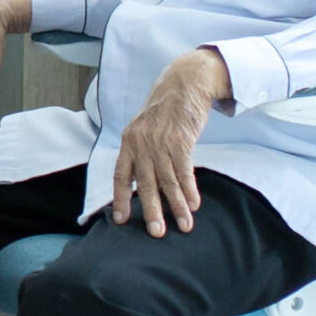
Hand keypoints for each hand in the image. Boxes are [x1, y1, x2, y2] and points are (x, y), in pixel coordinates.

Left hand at [110, 46, 230, 237]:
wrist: (184, 83)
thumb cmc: (164, 110)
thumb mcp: (143, 128)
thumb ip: (140, 152)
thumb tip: (139, 181)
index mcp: (128, 142)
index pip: (121, 176)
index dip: (120, 199)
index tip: (121, 220)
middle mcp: (141, 143)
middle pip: (146, 183)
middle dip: (151, 210)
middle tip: (156, 233)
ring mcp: (161, 142)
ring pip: (168, 181)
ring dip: (177, 205)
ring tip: (183, 225)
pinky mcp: (181, 139)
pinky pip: (185, 170)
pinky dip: (190, 189)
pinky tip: (194, 205)